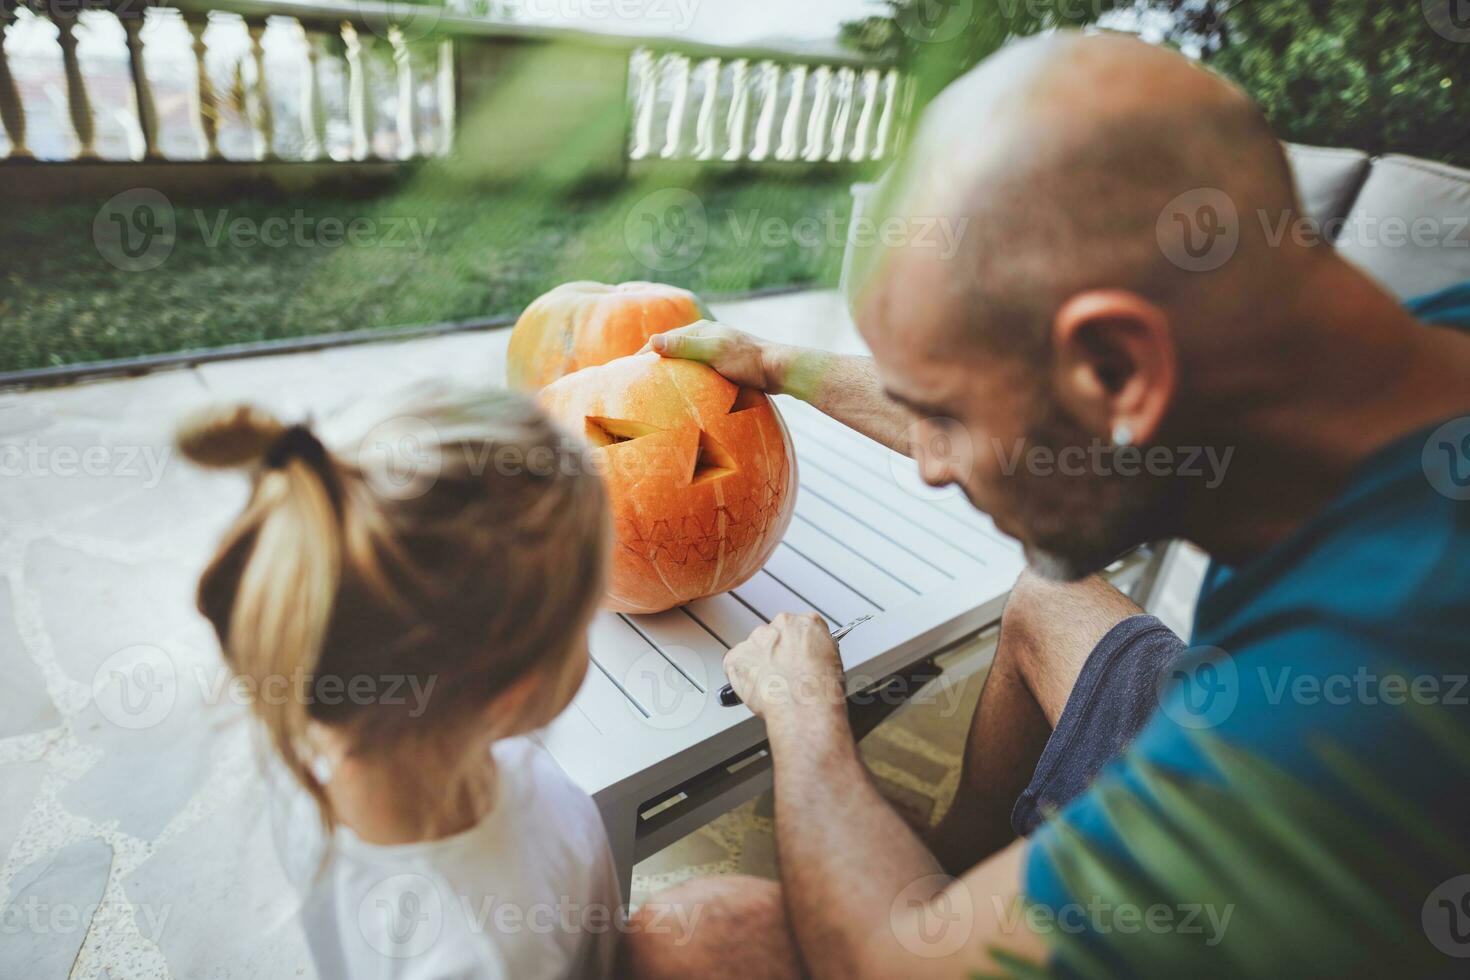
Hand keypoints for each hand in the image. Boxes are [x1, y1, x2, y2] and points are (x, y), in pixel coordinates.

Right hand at [643, 321, 786, 391]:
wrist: (779, 369)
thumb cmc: (748, 361)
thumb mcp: (713, 352)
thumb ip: (684, 346)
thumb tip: (652, 342)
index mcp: (699, 331)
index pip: (662, 341)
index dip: (643, 355)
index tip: (624, 370)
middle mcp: (705, 337)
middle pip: (671, 350)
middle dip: (653, 362)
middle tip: (634, 381)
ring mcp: (715, 350)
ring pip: (684, 361)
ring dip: (669, 371)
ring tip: (654, 389)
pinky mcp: (725, 365)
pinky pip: (697, 372)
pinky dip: (685, 379)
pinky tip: (683, 394)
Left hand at [724, 613, 845, 725]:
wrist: (804, 707)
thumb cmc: (820, 690)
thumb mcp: (833, 662)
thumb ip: (815, 652)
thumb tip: (808, 660)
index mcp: (806, 623)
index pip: (796, 629)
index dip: (795, 648)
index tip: (794, 659)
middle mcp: (780, 625)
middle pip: (773, 636)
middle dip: (775, 654)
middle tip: (782, 676)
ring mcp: (756, 639)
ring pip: (753, 649)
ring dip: (758, 664)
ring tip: (770, 686)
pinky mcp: (737, 656)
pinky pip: (735, 665)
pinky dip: (741, 677)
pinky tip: (756, 689)